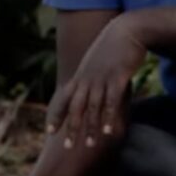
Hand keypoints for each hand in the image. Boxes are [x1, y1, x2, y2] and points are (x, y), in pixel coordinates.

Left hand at [47, 16, 146, 147]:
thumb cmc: (112, 48)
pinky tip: (108, 131)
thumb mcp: (94, 61)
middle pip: (76, 107)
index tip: (49, 132)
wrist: (126, 30)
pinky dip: (108, 117)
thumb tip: (84, 87)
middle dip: (71, 127)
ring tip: (90, 144)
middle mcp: (87, 79)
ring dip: (91, 127)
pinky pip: (112, 102)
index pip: (63, 99)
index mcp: (80, 76)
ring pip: (93, 107)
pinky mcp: (117, 78)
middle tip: (68, 146)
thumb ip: (88, 75)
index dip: (56, 116)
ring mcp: (102, 79)